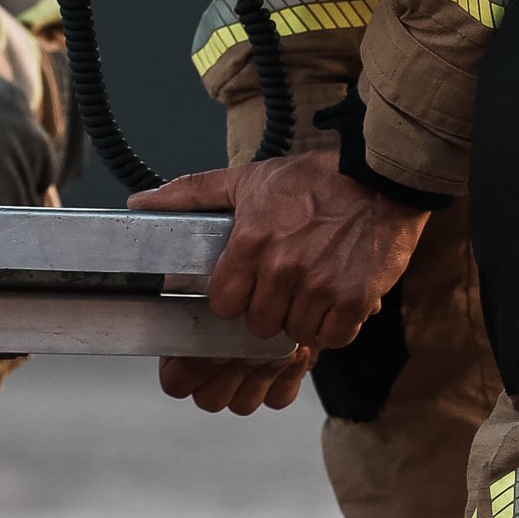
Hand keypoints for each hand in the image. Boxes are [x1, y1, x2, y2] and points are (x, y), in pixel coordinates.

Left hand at [135, 146, 428, 406]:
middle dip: (268, 313)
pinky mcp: (355, 300)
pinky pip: (333, 338)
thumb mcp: (247, 180)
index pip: (224, 304)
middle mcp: (283, 269)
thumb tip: (138, 204)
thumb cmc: (314, 180)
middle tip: (282, 291)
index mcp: (251, 242)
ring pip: (295, 335)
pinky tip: (335, 302)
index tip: (246, 290)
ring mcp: (320, 287)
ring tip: (310, 293)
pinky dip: (334, 327)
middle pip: (259, 325)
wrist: (381, 179)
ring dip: (302, 322)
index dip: (234, 300)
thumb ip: (190, 193)